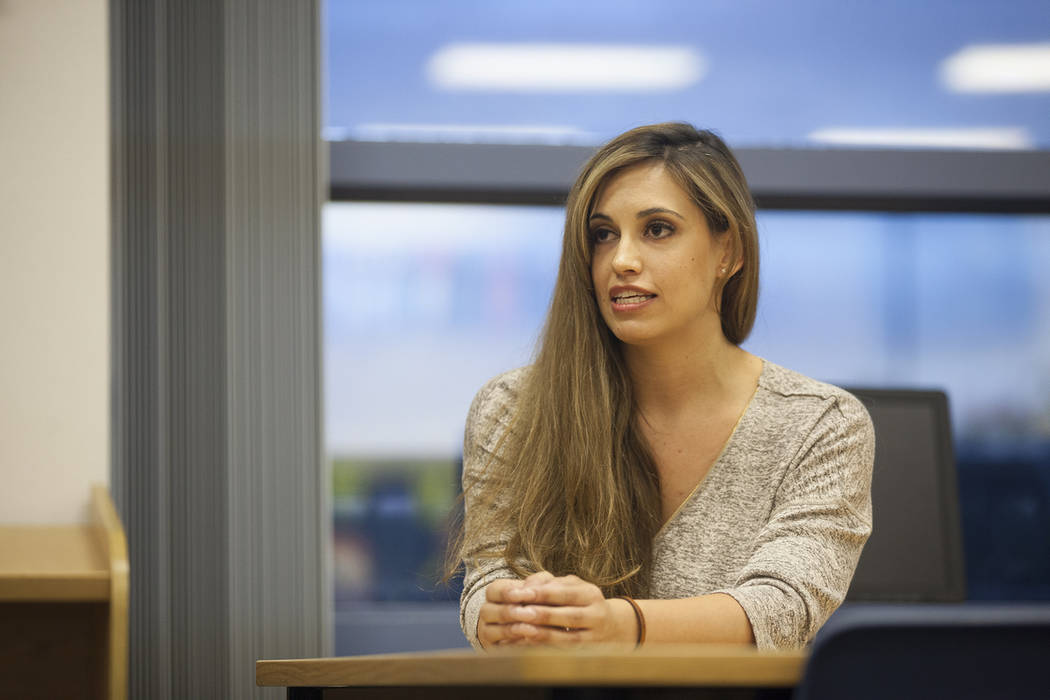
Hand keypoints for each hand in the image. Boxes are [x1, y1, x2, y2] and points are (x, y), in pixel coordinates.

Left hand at [477, 571, 635, 647]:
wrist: (611, 626)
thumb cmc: (582, 601)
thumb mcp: (571, 586)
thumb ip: (549, 583)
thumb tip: (526, 586)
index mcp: (590, 593)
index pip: (565, 592)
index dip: (542, 593)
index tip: (520, 593)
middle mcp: (596, 615)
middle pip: (568, 615)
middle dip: (542, 614)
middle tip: (518, 612)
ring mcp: (594, 636)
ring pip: (568, 637)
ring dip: (542, 633)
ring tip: (520, 629)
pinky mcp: (587, 653)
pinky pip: (565, 651)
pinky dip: (546, 647)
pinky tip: (528, 642)